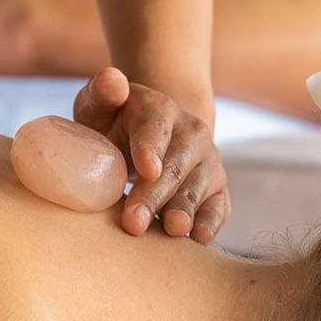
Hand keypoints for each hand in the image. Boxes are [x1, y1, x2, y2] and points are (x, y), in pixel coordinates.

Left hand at [73, 67, 229, 243]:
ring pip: (197, 189)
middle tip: (133, 223)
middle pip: (175, 167)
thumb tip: (112, 80)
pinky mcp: (217, 189)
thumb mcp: (102, 104)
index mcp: (160, 110)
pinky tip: (198, 240)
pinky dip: (210, 224)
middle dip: (155, 196)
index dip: (150, 149)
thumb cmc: (116, 123)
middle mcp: (192, 134)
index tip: (146, 170)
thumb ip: (103, 92)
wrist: (153, 134)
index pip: (155, 129)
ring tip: (172, 231)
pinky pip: (219, 208)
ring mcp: (208, 162)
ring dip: (184, 212)